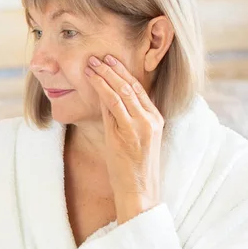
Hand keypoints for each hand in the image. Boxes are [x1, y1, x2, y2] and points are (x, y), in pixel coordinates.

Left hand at [85, 54, 163, 222]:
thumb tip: (107, 102)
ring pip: (122, 91)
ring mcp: (141, 125)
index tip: (111, 61)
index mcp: (155, 120)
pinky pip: (114, 104)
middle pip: (132, 86)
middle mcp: (151, 119)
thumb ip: (123, 120)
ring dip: (105, 74)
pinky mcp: (129, 132)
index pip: (140, 89)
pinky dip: (102, 88)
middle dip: (113, 68)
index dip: (124, 73)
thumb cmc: (133, 170)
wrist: (139, 192)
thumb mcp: (132, 141)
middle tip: (98, 56)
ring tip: (92, 63)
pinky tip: (93, 79)